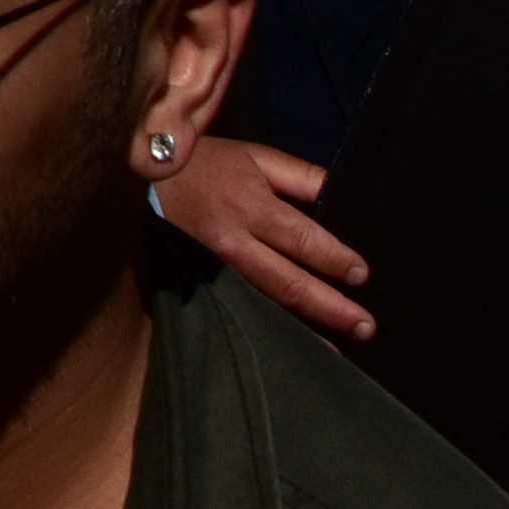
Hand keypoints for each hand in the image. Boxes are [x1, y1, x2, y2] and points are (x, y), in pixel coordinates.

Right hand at [156, 136, 373, 344]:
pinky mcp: (202, 285)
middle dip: (331, 307)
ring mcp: (216, 270)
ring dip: (304, 329)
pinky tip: (290, 346)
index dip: (335, 259)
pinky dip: (270, 329)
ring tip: (338, 352)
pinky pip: (243, 309)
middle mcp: (235, 243)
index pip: (302, 239)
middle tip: (366, 327)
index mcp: (252, 207)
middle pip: (288, 283)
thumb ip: (300, 175)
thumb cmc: (207, 165)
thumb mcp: (255, 156)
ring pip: (266, 305)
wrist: (142, 178)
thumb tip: (339, 194)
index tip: (362, 275)